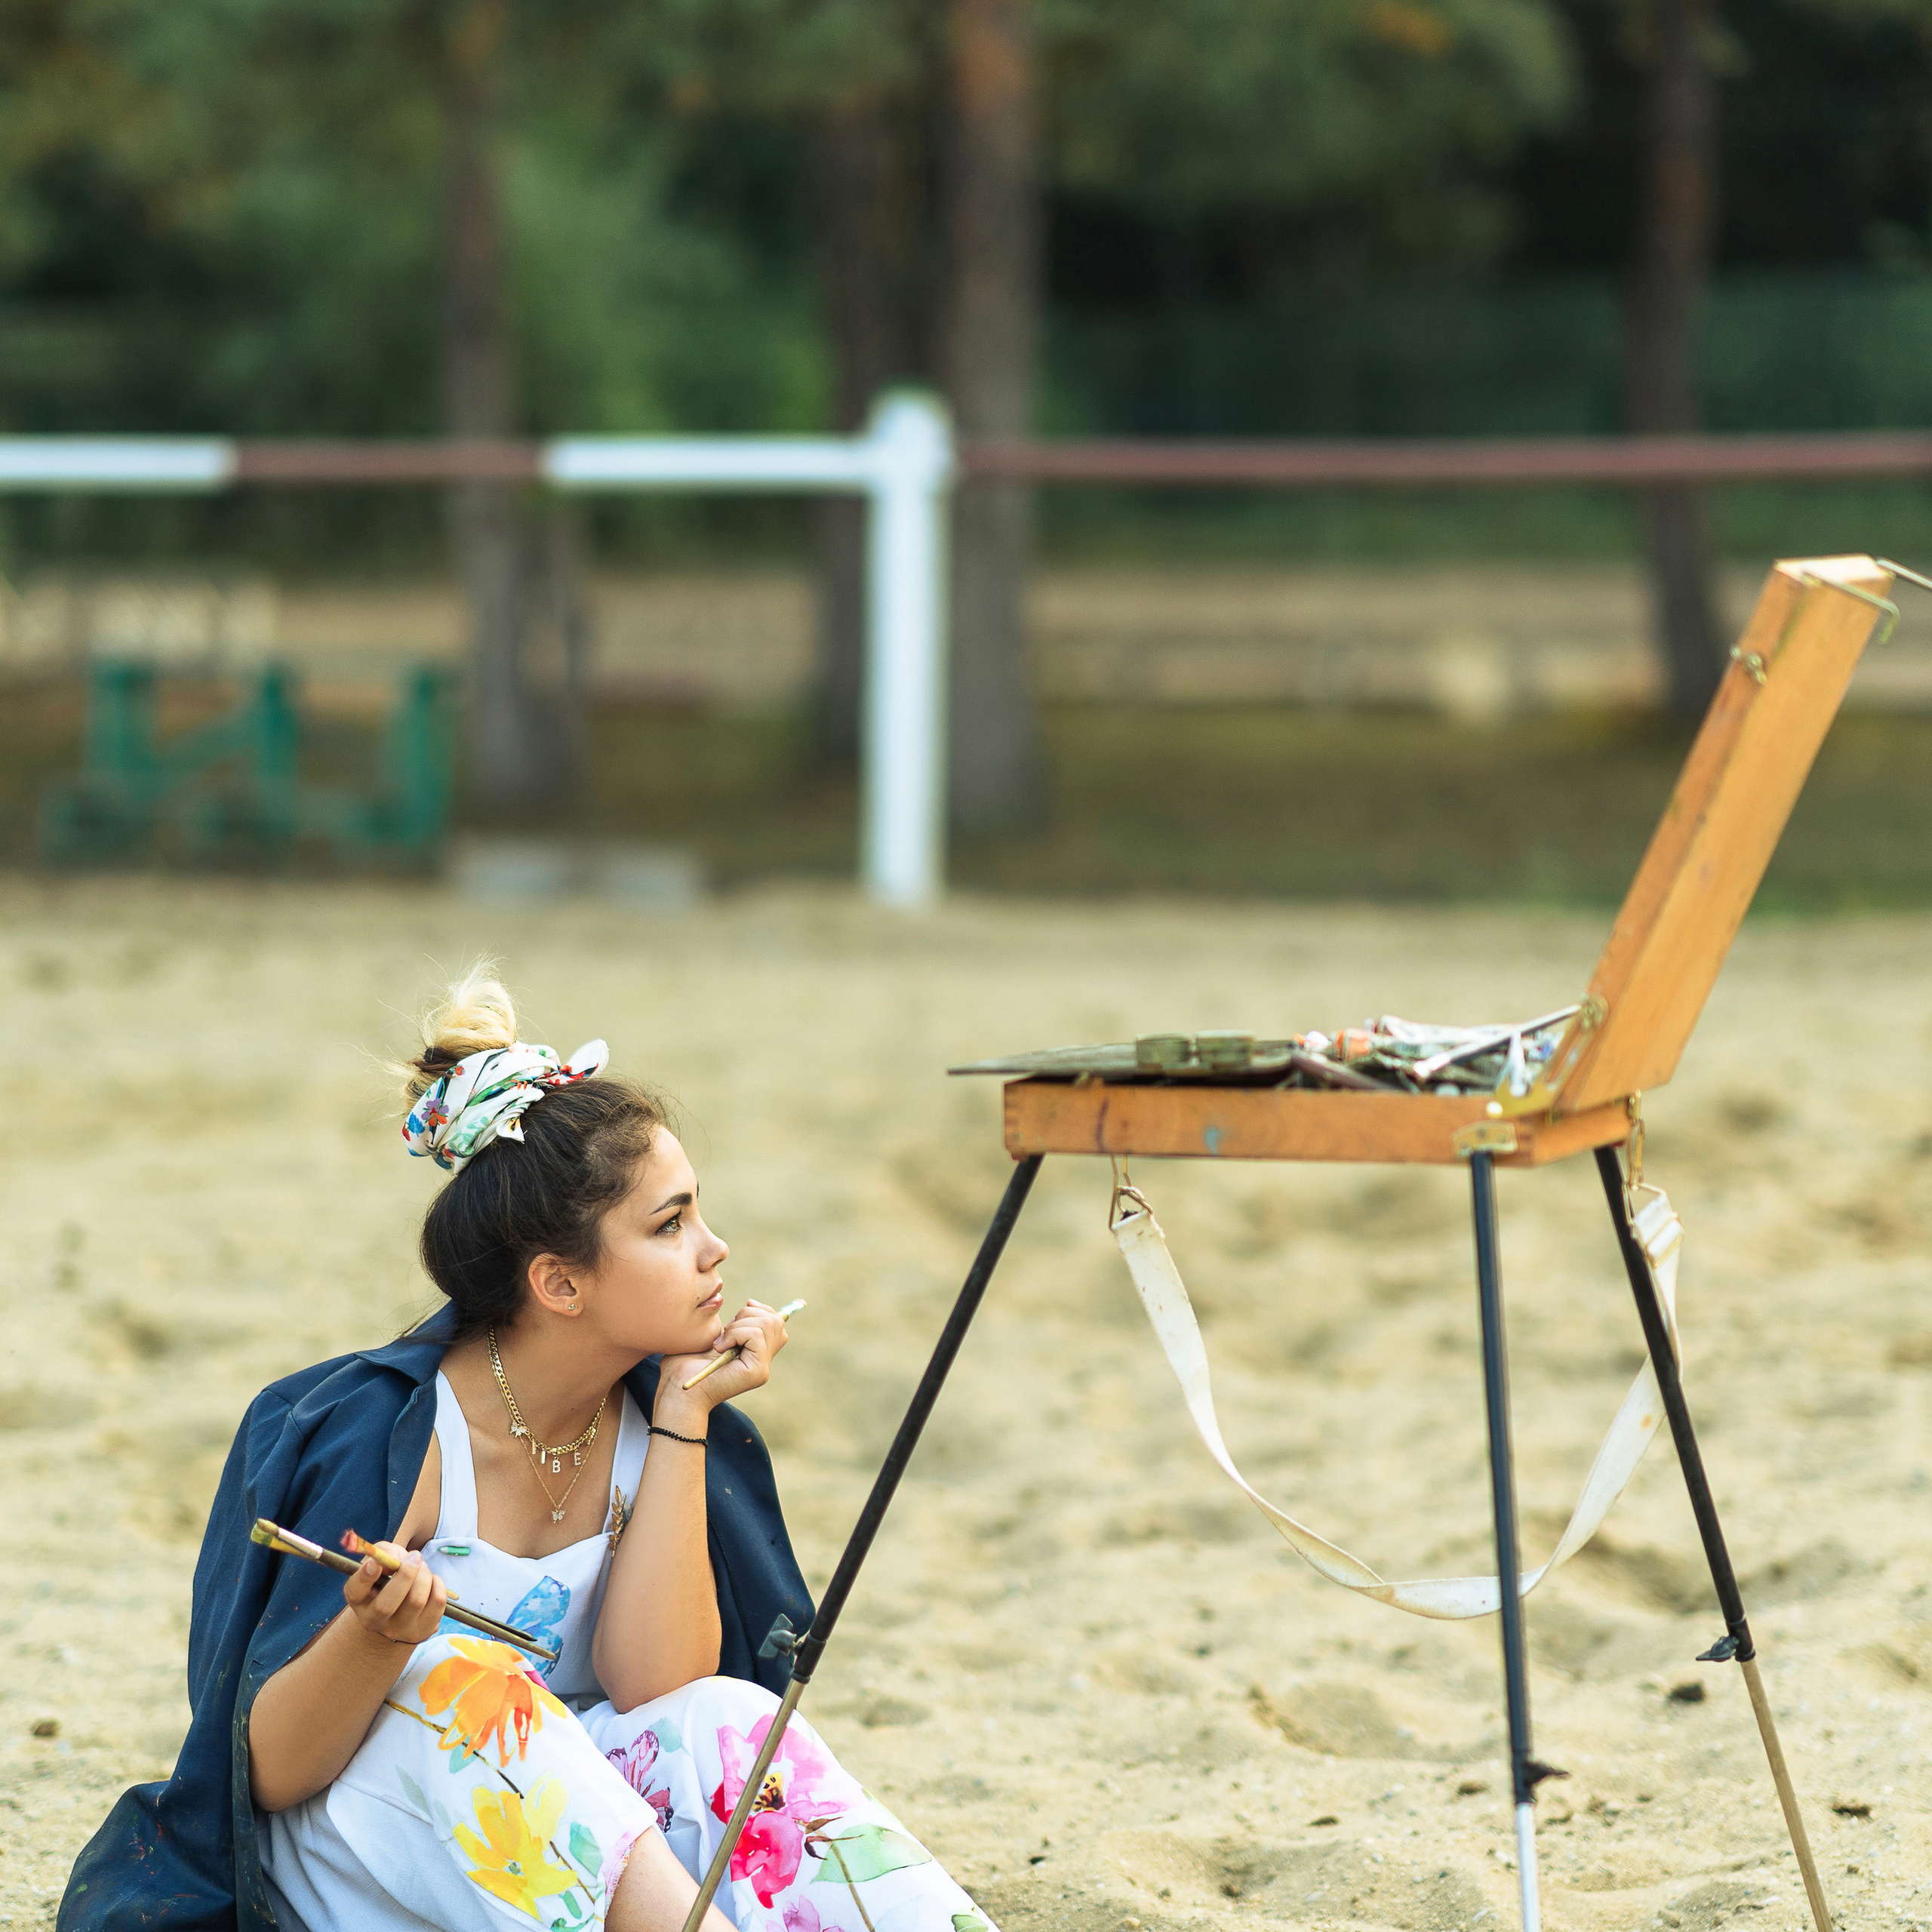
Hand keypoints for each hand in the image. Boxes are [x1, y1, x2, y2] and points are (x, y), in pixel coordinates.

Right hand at [342, 1542, 447, 1648]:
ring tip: (423, 1569)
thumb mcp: (382, 1561)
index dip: (364, 1577)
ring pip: (416, 1601)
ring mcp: (399, 1630)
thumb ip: (386, 1553)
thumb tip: (398, 1559)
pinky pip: (437, 1603)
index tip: (375, 1562)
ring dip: (424, 1576)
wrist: (401, 1609)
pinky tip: (431, 1582)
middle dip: (405, 1575)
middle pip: (386, 1605)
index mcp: (359, 1600)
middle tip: (415, 1556)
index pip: (355, 1592)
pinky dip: (438, 1584)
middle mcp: (374, 1620)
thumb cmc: (389, 1578)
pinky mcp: (423, 1631)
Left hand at [658, 1299, 790, 1417]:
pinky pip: (755, 1334)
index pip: (777, 1322)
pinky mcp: (757, 1371)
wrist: (676, 1392)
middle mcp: (764, 1362)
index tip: (736, 1316)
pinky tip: (720, 1349)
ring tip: (721, 1342)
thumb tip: (752, 1302)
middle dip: (747, 1315)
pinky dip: (735, 1334)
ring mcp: (763, 1368)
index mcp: (756, 1354)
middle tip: (725, 1333)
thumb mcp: (715, 1335)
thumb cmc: (685, 1365)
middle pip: (775, 1320)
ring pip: (767, 1323)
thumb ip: (737, 1322)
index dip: (759, 1310)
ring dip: (738, 1325)